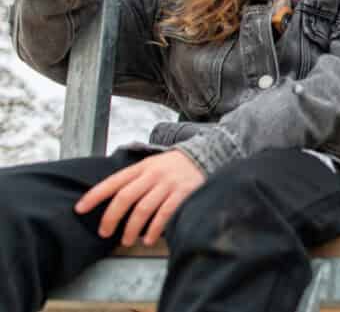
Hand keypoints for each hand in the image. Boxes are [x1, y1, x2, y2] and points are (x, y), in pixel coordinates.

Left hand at [75, 150, 204, 245]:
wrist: (204, 156)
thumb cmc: (172, 167)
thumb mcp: (151, 166)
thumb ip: (133, 180)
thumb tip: (110, 202)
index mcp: (141, 168)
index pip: (113, 182)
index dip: (94, 195)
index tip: (79, 209)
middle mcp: (153, 175)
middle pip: (125, 198)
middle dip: (111, 218)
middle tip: (104, 233)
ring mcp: (168, 184)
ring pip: (143, 209)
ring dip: (131, 228)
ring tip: (126, 240)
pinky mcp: (183, 193)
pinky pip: (165, 214)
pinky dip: (154, 229)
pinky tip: (148, 239)